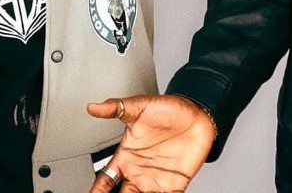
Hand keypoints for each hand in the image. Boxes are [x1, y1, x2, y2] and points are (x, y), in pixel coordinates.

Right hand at [85, 94, 216, 192]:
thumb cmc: (168, 109)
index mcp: (127, 157)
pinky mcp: (175, 186)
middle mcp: (139, 172)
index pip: (105, 179)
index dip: (97, 190)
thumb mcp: (139, 107)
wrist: (197, 114)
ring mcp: (156, 181)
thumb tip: (94, 107)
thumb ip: (116, 108)